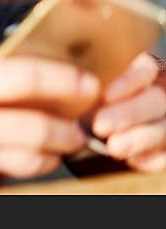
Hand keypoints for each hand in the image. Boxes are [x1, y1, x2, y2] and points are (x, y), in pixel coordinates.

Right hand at [0, 54, 99, 193]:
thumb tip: (9, 69)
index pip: (27, 77)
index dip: (66, 79)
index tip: (86, 83)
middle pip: (42, 129)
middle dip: (68, 129)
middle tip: (76, 126)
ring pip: (32, 163)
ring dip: (50, 155)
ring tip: (51, 145)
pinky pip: (2, 182)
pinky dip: (9, 172)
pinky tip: (3, 161)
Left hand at [92, 53, 165, 171]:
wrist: (94, 129)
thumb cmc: (87, 103)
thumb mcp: (88, 90)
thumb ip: (87, 86)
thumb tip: (72, 87)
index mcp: (144, 72)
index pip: (145, 67)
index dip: (129, 81)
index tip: (106, 96)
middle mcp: (160, 92)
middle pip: (158, 99)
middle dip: (130, 114)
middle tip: (100, 126)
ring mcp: (164, 119)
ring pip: (165, 128)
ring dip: (142, 138)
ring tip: (114, 148)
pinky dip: (154, 158)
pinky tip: (134, 161)